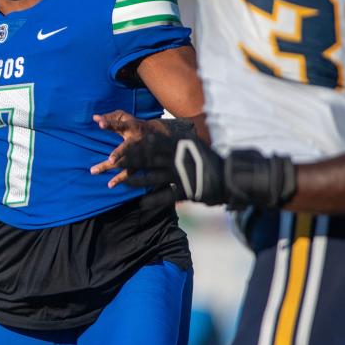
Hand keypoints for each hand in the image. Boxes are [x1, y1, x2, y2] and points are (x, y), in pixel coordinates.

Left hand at [90, 110, 164, 187]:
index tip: (100, 124)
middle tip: (110, 160)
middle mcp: (136, 141)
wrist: (159, 136)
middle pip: (126, 148)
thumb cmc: (136, 125)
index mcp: (132, 127)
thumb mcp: (126, 117)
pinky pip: (129, 173)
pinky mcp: (139, 164)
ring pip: (125, 162)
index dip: (110, 123)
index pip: (119, 125)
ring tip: (93, 170)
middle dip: (119, 153)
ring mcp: (139, 154)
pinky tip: (109, 184)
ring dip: (112, 167)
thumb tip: (94, 117)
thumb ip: (111, 117)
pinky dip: (120, 179)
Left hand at [118, 129, 296, 207]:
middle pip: (148, 158)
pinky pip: (167, 196)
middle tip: (110, 164)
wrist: (234, 175)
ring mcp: (184, 173)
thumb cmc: (213, 162)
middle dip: (128, 161)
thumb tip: (163, 138)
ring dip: (136, 180)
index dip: (133, 146)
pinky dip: (153, 201)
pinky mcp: (189, 190)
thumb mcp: (194, 148)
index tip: (117, 149)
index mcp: (180, 144)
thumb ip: (179, 144)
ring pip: (154, 176)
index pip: (151, 143)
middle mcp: (180, 157)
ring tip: (120, 183)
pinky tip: (140, 205)